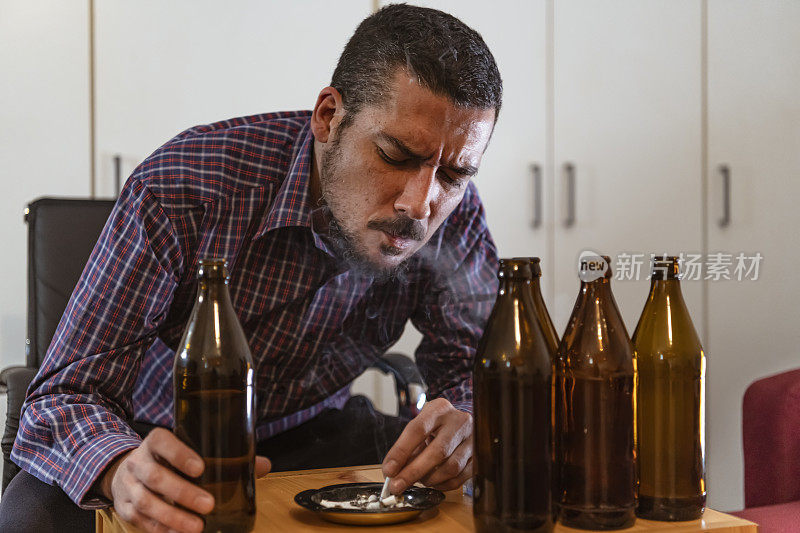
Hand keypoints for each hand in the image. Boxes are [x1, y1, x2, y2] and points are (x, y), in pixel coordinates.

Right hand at [99, 428, 270, 532]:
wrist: (125, 471)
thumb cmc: (167, 460)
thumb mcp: (188, 450)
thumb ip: (224, 457)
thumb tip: (262, 465)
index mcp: (155, 442)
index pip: (163, 443)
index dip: (180, 455)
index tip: (201, 468)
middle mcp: (138, 461)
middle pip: (156, 477)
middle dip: (183, 492)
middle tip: (208, 504)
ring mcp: (128, 486)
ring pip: (147, 502)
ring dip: (173, 516)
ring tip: (197, 527)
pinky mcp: (124, 508)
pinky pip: (141, 521)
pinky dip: (161, 529)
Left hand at [381, 398, 472, 493]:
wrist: (462, 423)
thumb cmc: (437, 425)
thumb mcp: (422, 426)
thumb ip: (408, 446)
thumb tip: (393, 472)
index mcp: (440, 409)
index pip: (418, 429)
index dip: (401, 451)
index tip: (389, 469)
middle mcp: (459, 421)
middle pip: (437, 451)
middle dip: (413, 472)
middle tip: (397, 486)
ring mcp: (473, 438)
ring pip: (451, 467)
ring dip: (430, 479)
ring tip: (419, 480)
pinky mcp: (479, 455)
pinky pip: (460, 477)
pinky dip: (443, 484)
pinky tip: (433, 482)